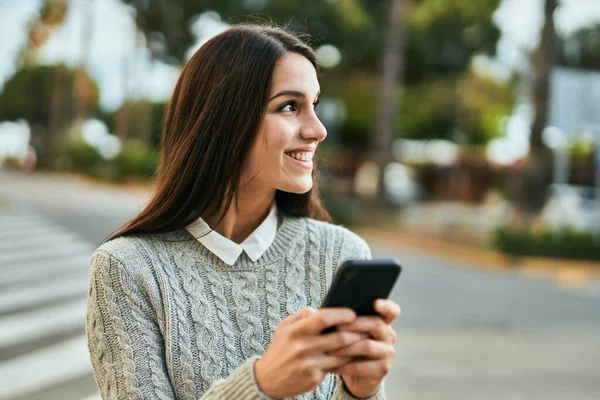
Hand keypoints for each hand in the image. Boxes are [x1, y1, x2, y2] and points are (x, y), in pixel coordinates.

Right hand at [254, 307, 368, 398]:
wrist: (267, 380)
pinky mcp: (314, 378)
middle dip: (356, 332)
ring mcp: (309, 364)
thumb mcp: (285, 327)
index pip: (323, 318)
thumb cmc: (280, 349)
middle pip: (338, 337)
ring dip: (356, 347)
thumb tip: (323, 309)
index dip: (341, 314)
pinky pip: (336, 367)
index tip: (352, 313)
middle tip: (366, 327)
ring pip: (342, 354)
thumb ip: (303, 315)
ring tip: (364, 340)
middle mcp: (302, 348)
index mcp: (295, 331)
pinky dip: (347, 360)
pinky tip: (353, 355)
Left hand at [326, 299, 400, 397]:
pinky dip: (344, 366)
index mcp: (383, 321)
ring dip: (345, 347)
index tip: (375, 303)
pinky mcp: (382, 369)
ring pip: (367, 346)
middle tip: (336, 326)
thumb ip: (345, 318)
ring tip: (328, 348)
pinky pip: (362, 366)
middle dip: (354, 325)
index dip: (386, 306)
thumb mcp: (348, 330)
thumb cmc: (348, 344)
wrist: (354, 373)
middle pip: (376, 325)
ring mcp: (388, 352)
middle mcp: (389, 335)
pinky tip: (331, 365)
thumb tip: (330, 309)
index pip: (391, 310)